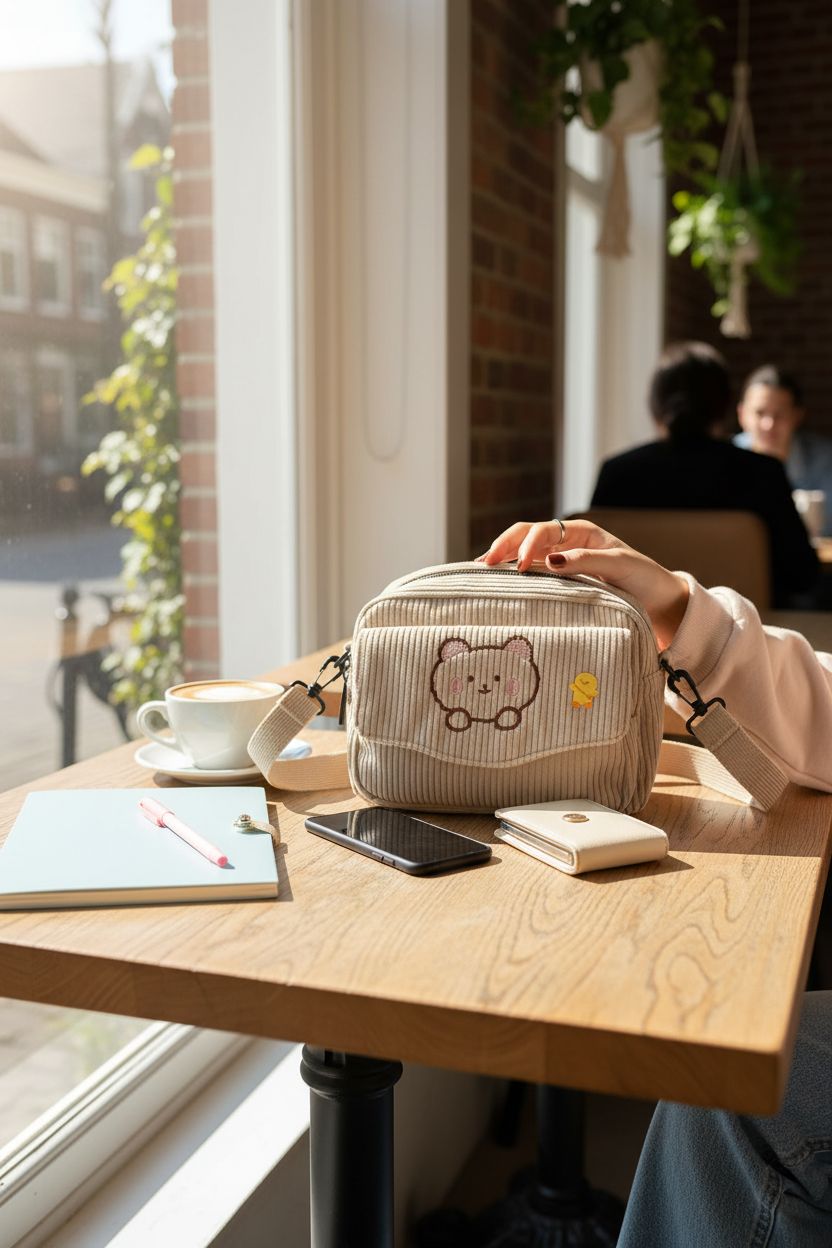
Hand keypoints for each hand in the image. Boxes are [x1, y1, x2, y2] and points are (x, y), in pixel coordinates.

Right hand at [477, 519, 689, 650]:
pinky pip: (531, 570)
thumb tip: (550, 559)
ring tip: (480, 570)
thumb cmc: (643, 578)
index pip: (543, 530)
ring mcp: (561, 559)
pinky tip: (497, 581)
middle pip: (526, 534)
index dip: (527, 545)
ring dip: (503, 557)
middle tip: (485, 564)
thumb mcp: (619, 564)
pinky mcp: (560, 578)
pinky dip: (512, 572)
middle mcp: (567, 542)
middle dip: (504, 545)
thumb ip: (586, 559)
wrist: (658, 600)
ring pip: (524, 551)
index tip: (520, 567)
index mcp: (581, 532)